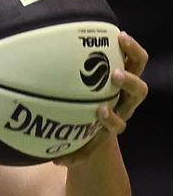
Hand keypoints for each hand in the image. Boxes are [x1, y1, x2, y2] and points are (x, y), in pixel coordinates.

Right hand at [53, 31, 148, 166]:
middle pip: (138, 93)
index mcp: (115, 122)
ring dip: (132, 55)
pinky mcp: (128, 66)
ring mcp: (129, 83)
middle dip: (128, 84)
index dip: (111, 119)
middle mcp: (126, 102)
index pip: (118, 123)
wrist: (100, 114)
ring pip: (140, 68)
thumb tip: (56, 163)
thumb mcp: (80, 142)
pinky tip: (115, 33)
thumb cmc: (85, 128)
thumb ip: (71, 153)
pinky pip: (134, 54)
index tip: (98, 112)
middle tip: (113, 75)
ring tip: (120, 40)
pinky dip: (128, 44)